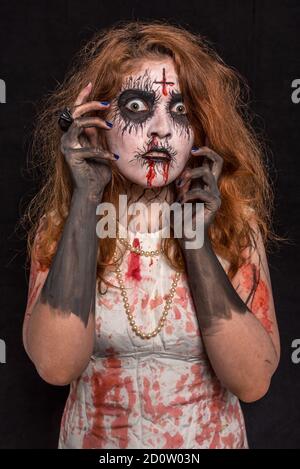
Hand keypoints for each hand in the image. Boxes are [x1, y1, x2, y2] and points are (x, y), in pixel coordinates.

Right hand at [60, 82, 117, 200]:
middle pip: (75, 112)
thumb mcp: (98, 148)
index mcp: (74, 134)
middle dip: (90, 103)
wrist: (92, 189)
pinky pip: (89, 149)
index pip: (75, 110)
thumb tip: (100, 119)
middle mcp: (68, 137)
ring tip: (110, 126)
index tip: (92, 84)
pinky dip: (103, 153)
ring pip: (78, 123)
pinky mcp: (72, 157)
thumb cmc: (97, 170)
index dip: (82, 97)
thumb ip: (95, 135)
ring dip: (95, 121)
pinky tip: (114, 157)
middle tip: (106, 103)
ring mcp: (68, 146)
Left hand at [175, 137, 222, 237]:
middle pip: (218, 161)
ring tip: (180, 184)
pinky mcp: (214, 204)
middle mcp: (211, 186)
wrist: (187, 237)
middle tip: (193, 150)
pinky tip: (181, 202)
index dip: (206, 148)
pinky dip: (189, 195)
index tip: (198, 138)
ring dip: (191, 174)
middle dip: (207, 151)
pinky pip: (202, 192)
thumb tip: (179, 171)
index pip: (209, 161)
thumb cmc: (179, 218)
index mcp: (203, 183)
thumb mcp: (176, 196)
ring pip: (207, 173)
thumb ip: (180, 184)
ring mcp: (214, 194)